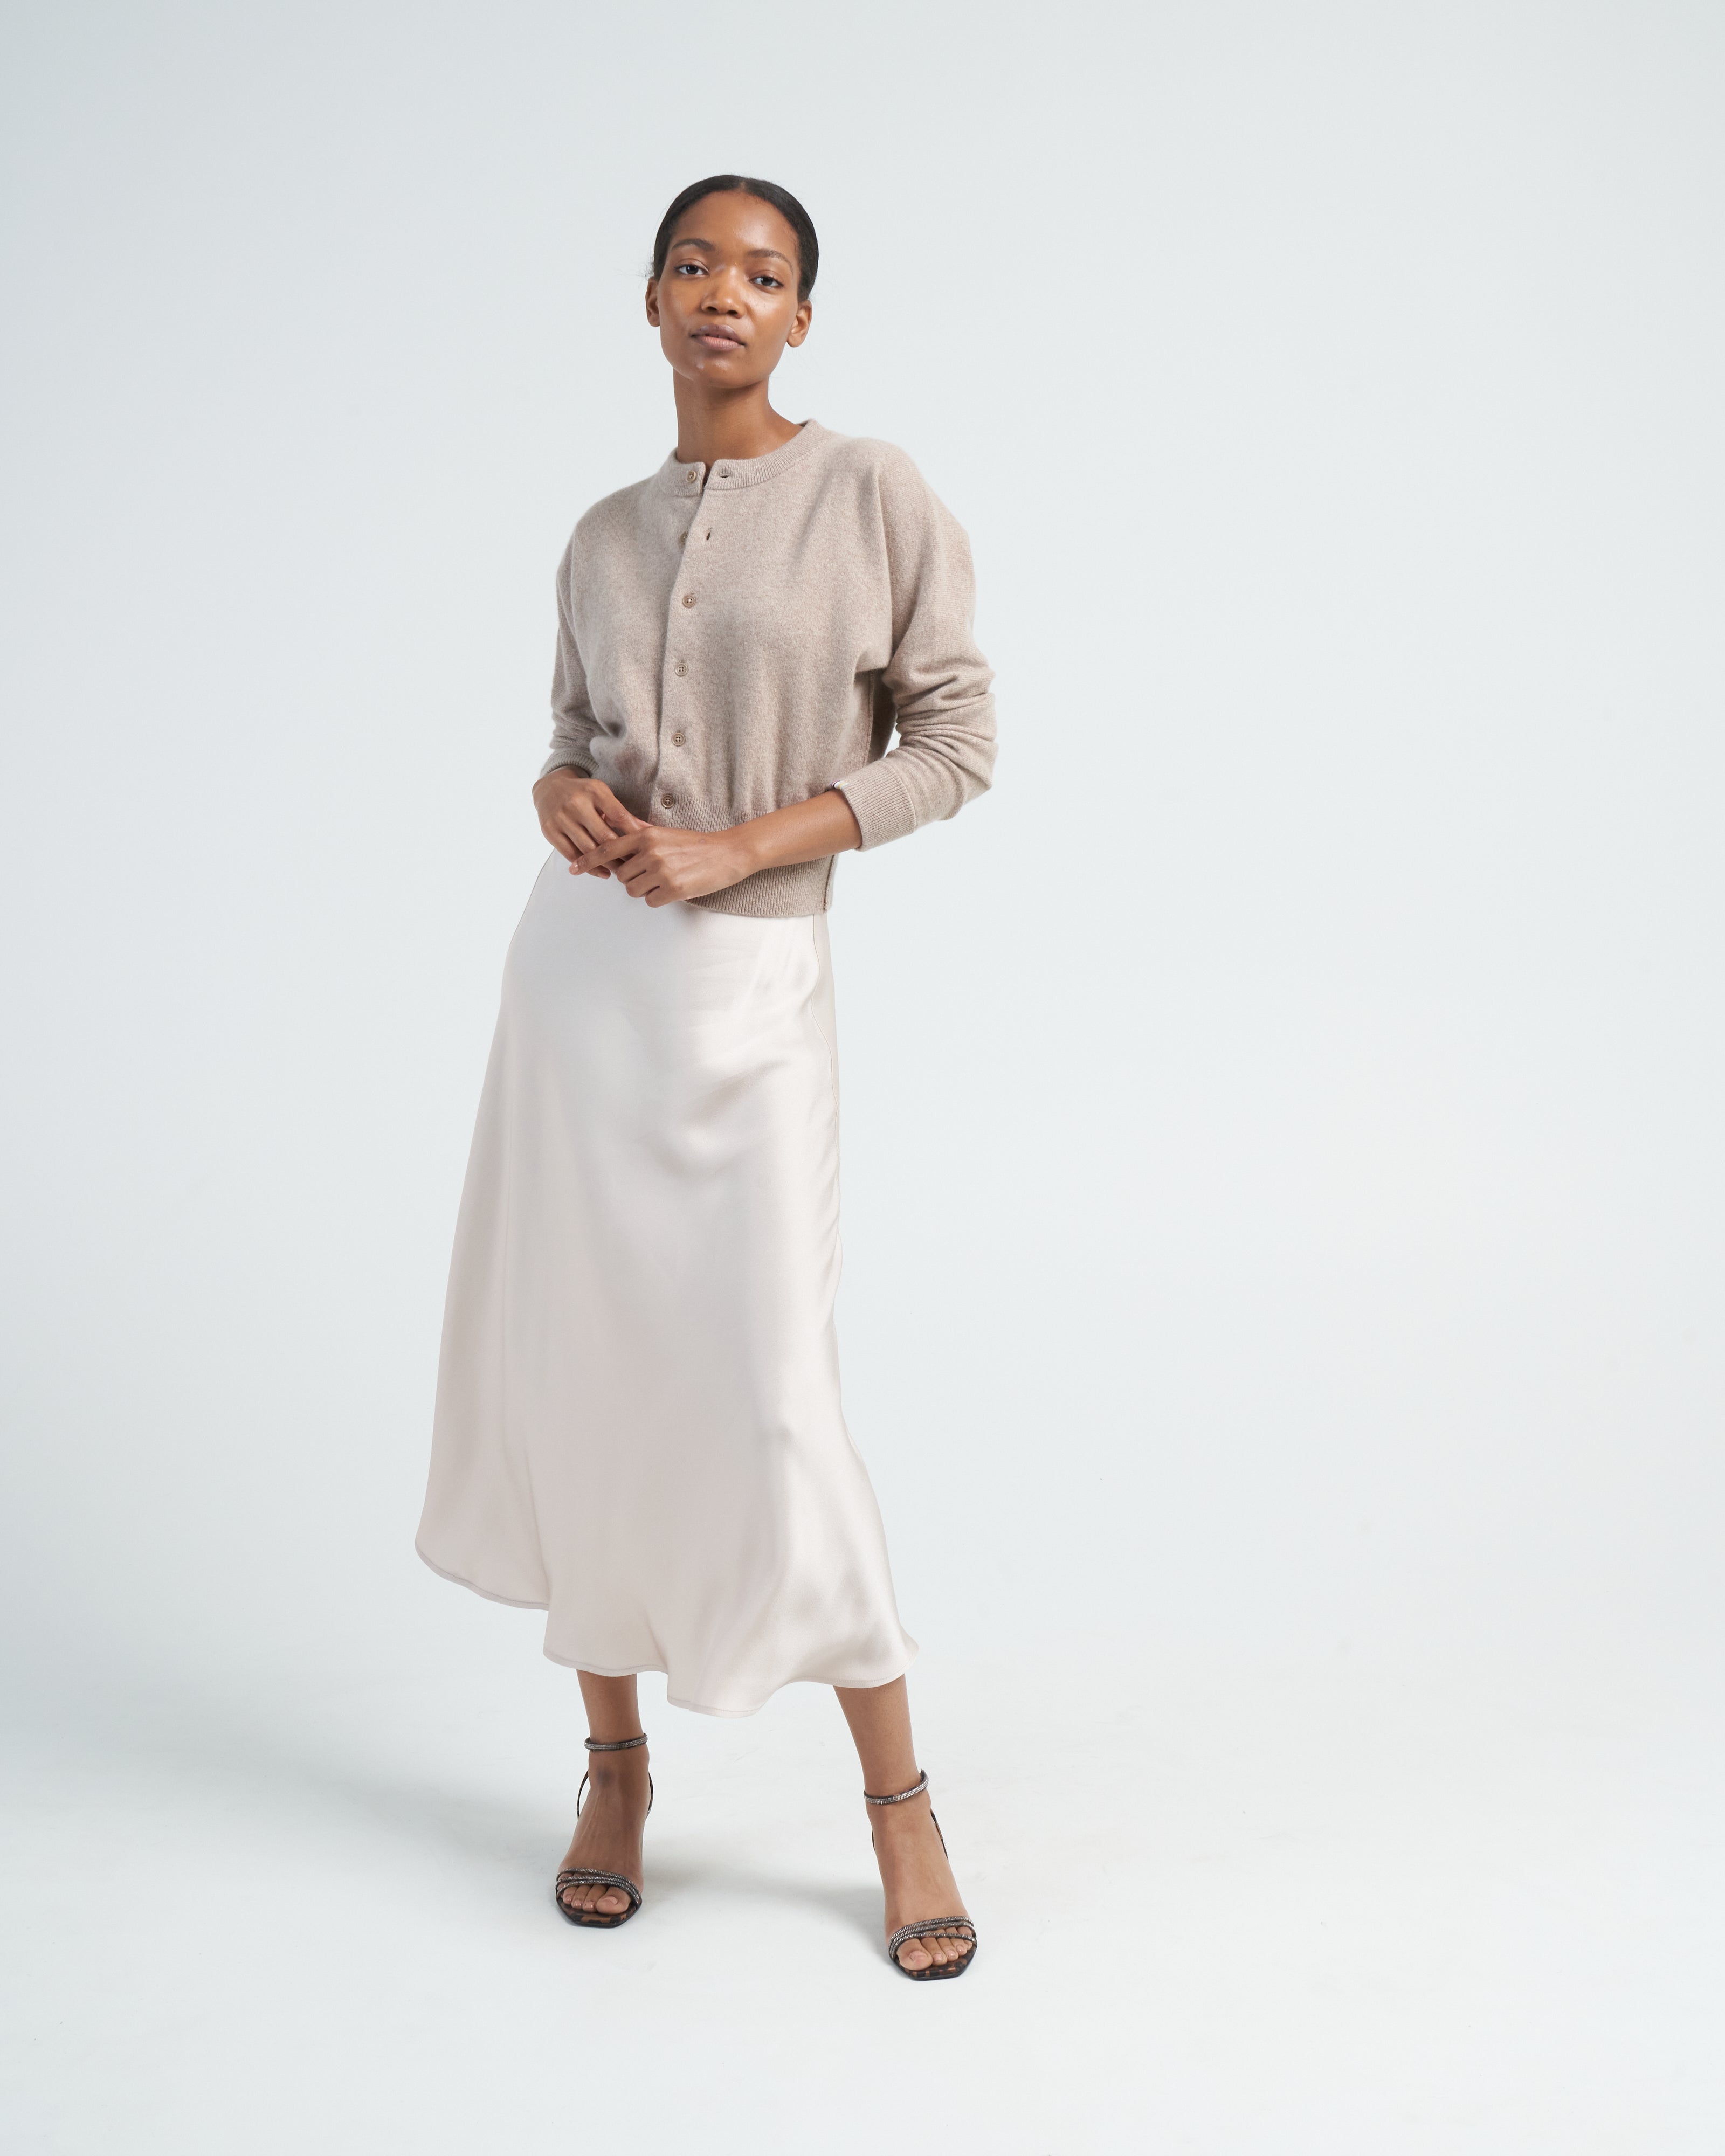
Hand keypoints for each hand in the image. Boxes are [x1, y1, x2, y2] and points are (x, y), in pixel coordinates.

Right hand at [533, 770, 643, 875]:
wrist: (549, 789)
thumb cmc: (583, 794)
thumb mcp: (603, 795)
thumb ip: (623, 813)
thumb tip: (650, 830)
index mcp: (594, 791)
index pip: (619, 816)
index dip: (634, 835)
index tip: (645, 849)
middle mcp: (576, 804)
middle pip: (604, 836)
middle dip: (622, 854)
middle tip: (635, 866)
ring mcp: (561, 818)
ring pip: (588, 849)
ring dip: (607, 864)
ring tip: (622, 872)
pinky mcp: (550, 831)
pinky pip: (572, 855)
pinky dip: (589, 867)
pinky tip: (603, 872)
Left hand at [574, 820, 757, 906]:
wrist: (728, 853)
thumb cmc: (696, 844)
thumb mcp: (665, 833)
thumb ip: (640, 832)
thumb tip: (615, 825)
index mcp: (646, 836)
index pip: (607, 849)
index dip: (587, 860)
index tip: (573, 868)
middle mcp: (650, 852)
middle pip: (621, 876)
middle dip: (632, 879)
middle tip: (653, 874)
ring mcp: (661, 871)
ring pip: (633, 890)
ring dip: (645, 889)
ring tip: (665, 880)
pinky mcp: (673, 889)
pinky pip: (650, 901)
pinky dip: (659, 898)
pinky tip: (674, 888)